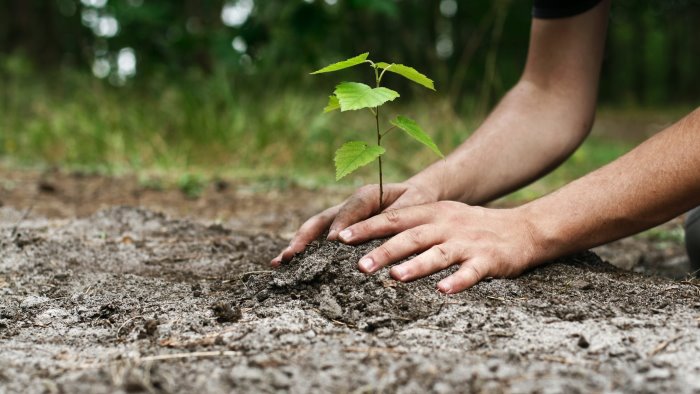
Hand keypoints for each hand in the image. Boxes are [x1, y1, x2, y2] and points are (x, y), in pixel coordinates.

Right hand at [271, 181, 437, 265]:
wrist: (416, 196)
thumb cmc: (417, 201)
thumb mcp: (414, 205)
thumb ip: (396, 216)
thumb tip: (379, 234)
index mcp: (367, 195)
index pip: (350, 210)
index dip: (341, 225)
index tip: (333, 242)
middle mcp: (349, 206)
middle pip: (321, 220)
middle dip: (305, 238)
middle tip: (291, 255)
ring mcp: (341, 218)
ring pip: (315, 230)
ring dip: (297, 245)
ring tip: (280, 262)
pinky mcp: (340, 229)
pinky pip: (319, 239)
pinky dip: (304, 251)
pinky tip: (288, 265)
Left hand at [335, 201, 540, 293]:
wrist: (522, 229)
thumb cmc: (472, 227)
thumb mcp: (442, 217)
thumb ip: (411, 225)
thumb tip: (370, 239)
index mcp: (433, 213)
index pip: (394, 218)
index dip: (367, 227)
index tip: (341, 237)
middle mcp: (447, 225)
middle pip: (411, 237)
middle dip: (384, 250)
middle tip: (359, 265)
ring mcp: (467, 242)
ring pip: (438, 254)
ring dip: (416, 266)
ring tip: (395, 277)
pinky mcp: (488, 260)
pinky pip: (470, 272)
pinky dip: (457, 281)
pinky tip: (443, 291)